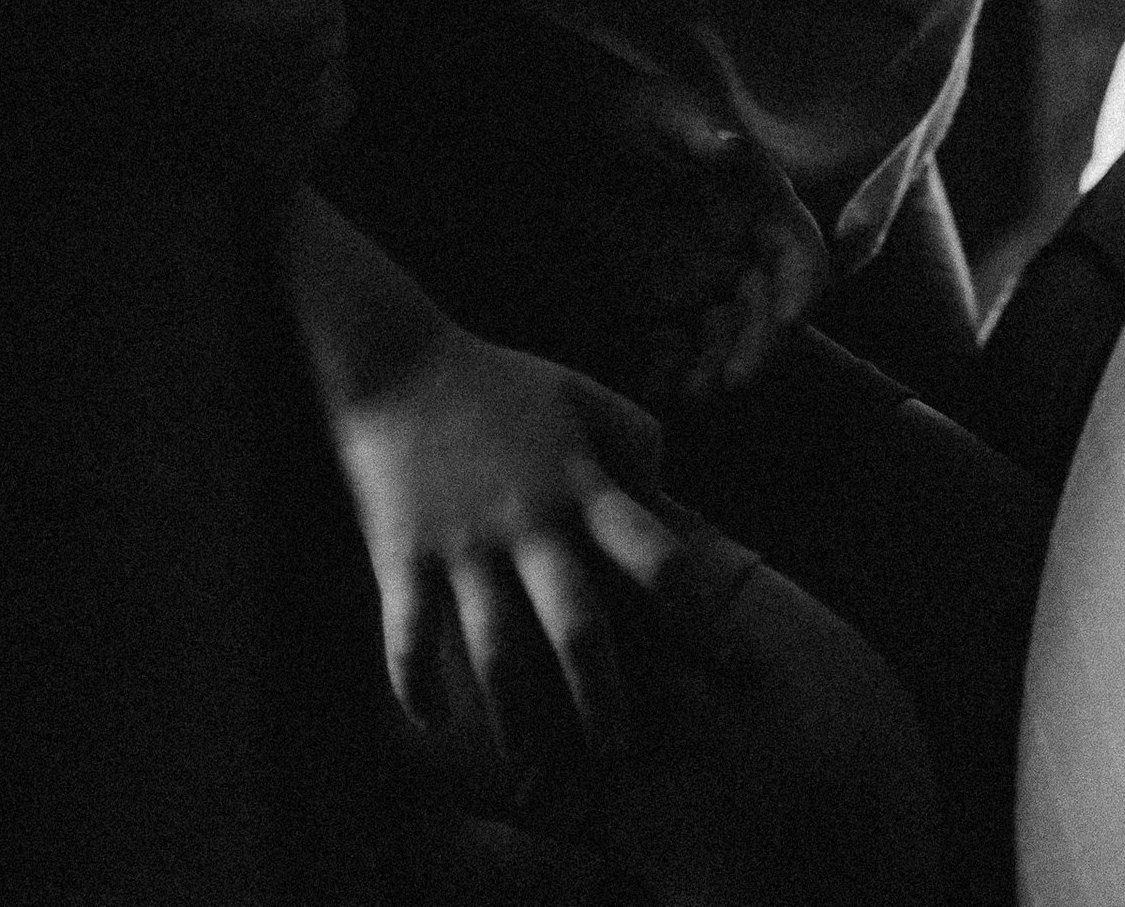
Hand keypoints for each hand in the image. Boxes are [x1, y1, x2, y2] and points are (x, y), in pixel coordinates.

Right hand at [324, 313, 732, 807]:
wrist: (397, 362)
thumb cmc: (500, 382)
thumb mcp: (582, 394)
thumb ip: (636, 439)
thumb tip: (672, 497)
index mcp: (581, 486)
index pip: (656, 558)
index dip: (697, 616)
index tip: (727, 667)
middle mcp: (529, 523)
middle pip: (579, 626)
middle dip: (602, 696)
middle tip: (619, 750)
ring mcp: (464, 546)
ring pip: (498, 650)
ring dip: (518, 715)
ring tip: (532, 763)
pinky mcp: (402, 557)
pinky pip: (409, 637)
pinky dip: (418, 684)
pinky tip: (435, 720)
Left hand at [564, 68, 832, 403]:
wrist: (565, 137)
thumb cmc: (624, 112)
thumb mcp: (660, 109)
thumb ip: (699, 129)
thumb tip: (734, 147)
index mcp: (756, 202)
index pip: (799, 251)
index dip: (803, 285)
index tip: (790, 318)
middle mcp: (738, 249)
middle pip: (768, 310)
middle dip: (759, 347)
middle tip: (733, 379)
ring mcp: (700, 281)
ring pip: (726, 340)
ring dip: (718, 370)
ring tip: (693, 393)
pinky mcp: (657, 305)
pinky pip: (676, 350)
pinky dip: (671, 372)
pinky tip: (655, 382)